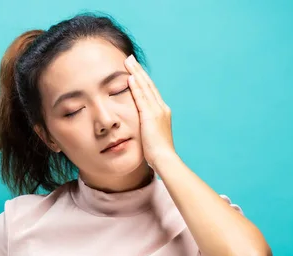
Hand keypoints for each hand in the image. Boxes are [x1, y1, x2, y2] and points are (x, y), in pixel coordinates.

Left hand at [124, 54, 175, 168]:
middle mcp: (161, 108)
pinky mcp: (150, 116)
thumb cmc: (157, 153)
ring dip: (136, 73)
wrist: (165, 159)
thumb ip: (147, 128)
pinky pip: (141, 98)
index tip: (134, 69)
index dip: (142, 79)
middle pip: (148, 85)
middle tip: (130, 58)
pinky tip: (130, 77)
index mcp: (162, 112)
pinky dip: (136, 87)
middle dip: (139, 71)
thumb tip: (141, 128)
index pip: (150, 91)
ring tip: (128, 62)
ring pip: (145, 87)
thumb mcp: (152, 136)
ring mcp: (157, 111)